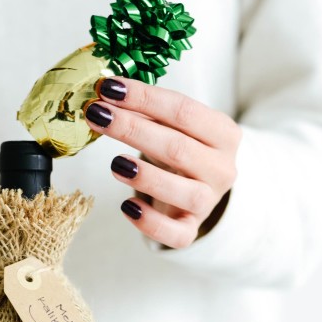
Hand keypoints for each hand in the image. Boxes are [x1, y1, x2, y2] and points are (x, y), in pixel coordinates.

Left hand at [84, 77, 241, 248]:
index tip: (109, 88)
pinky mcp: (190, 229)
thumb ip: (145, 110)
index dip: (145, 98)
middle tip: (98, 116)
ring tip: (114, 163)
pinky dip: (150, 222)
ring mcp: (209, 202)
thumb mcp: (171, 126)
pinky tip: (127, 206)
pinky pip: (175, 234)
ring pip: (182, 192)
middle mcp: (222, 169)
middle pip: (178, 148)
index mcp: (223, 134)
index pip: (184, 111)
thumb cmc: (181, 150)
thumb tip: (105, 94)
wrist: (198, 188)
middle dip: (133, 130)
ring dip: (145, 176)